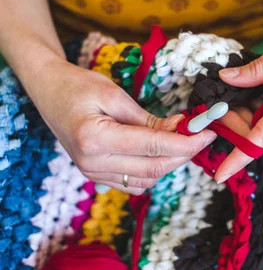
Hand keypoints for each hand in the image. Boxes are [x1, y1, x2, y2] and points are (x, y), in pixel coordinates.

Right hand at [32, 59, 215, 193]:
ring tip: (184, 140)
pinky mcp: (96, 176)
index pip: (152, 147)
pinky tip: (163, 151)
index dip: (186, 143)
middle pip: (153, 169)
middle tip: (203, 136)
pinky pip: (134, 183)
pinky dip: (154, 170)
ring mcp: (92, 174)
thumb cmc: (79, 86)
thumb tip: (182, 130)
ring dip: (171, 163)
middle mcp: (91, 163)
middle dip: (184, 154)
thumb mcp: (115, 96)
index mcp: (94, 139)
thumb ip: (148, 119)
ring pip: (147, 180)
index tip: (208, 133)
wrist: (48, 93)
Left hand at [215, 4, 262, 182]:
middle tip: (215, 110)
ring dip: (247, 122)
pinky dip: (262, 116)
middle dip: (234, 129)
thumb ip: (259, 67)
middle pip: (262, 137)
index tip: (220, 174)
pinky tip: (252, 99)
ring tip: (232, 100)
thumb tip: (227, 79)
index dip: (239, 157)